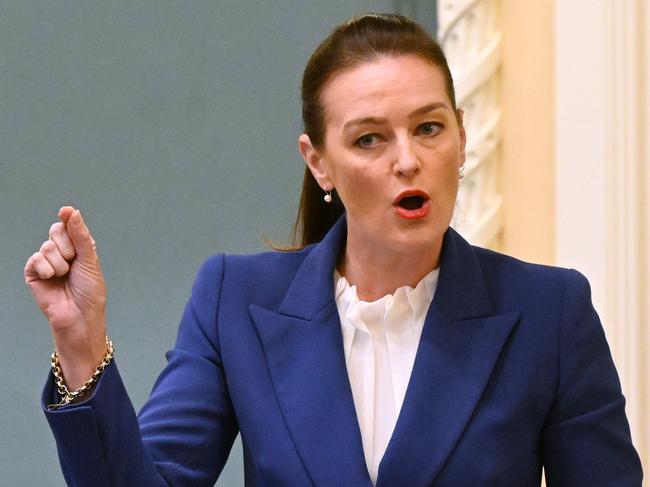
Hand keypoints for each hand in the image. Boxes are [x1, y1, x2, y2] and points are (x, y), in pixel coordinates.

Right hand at [24, 206, 107, 388]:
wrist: (80, 316)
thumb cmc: (90, 291)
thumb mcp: (89, 260)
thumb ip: (80, 236)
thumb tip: (71, 212)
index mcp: (78, 248)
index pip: (70, 225)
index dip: (68, 218)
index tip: (65, 212)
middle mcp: (62, 252)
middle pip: (56, 231)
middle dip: (68, 246)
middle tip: (74, 263)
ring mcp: (46, 262)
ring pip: (47, 246)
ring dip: (60, 263)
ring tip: (65, 276)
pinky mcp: (33, 272)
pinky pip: (36, 259)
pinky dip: (47, 269)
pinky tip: (52, 279)